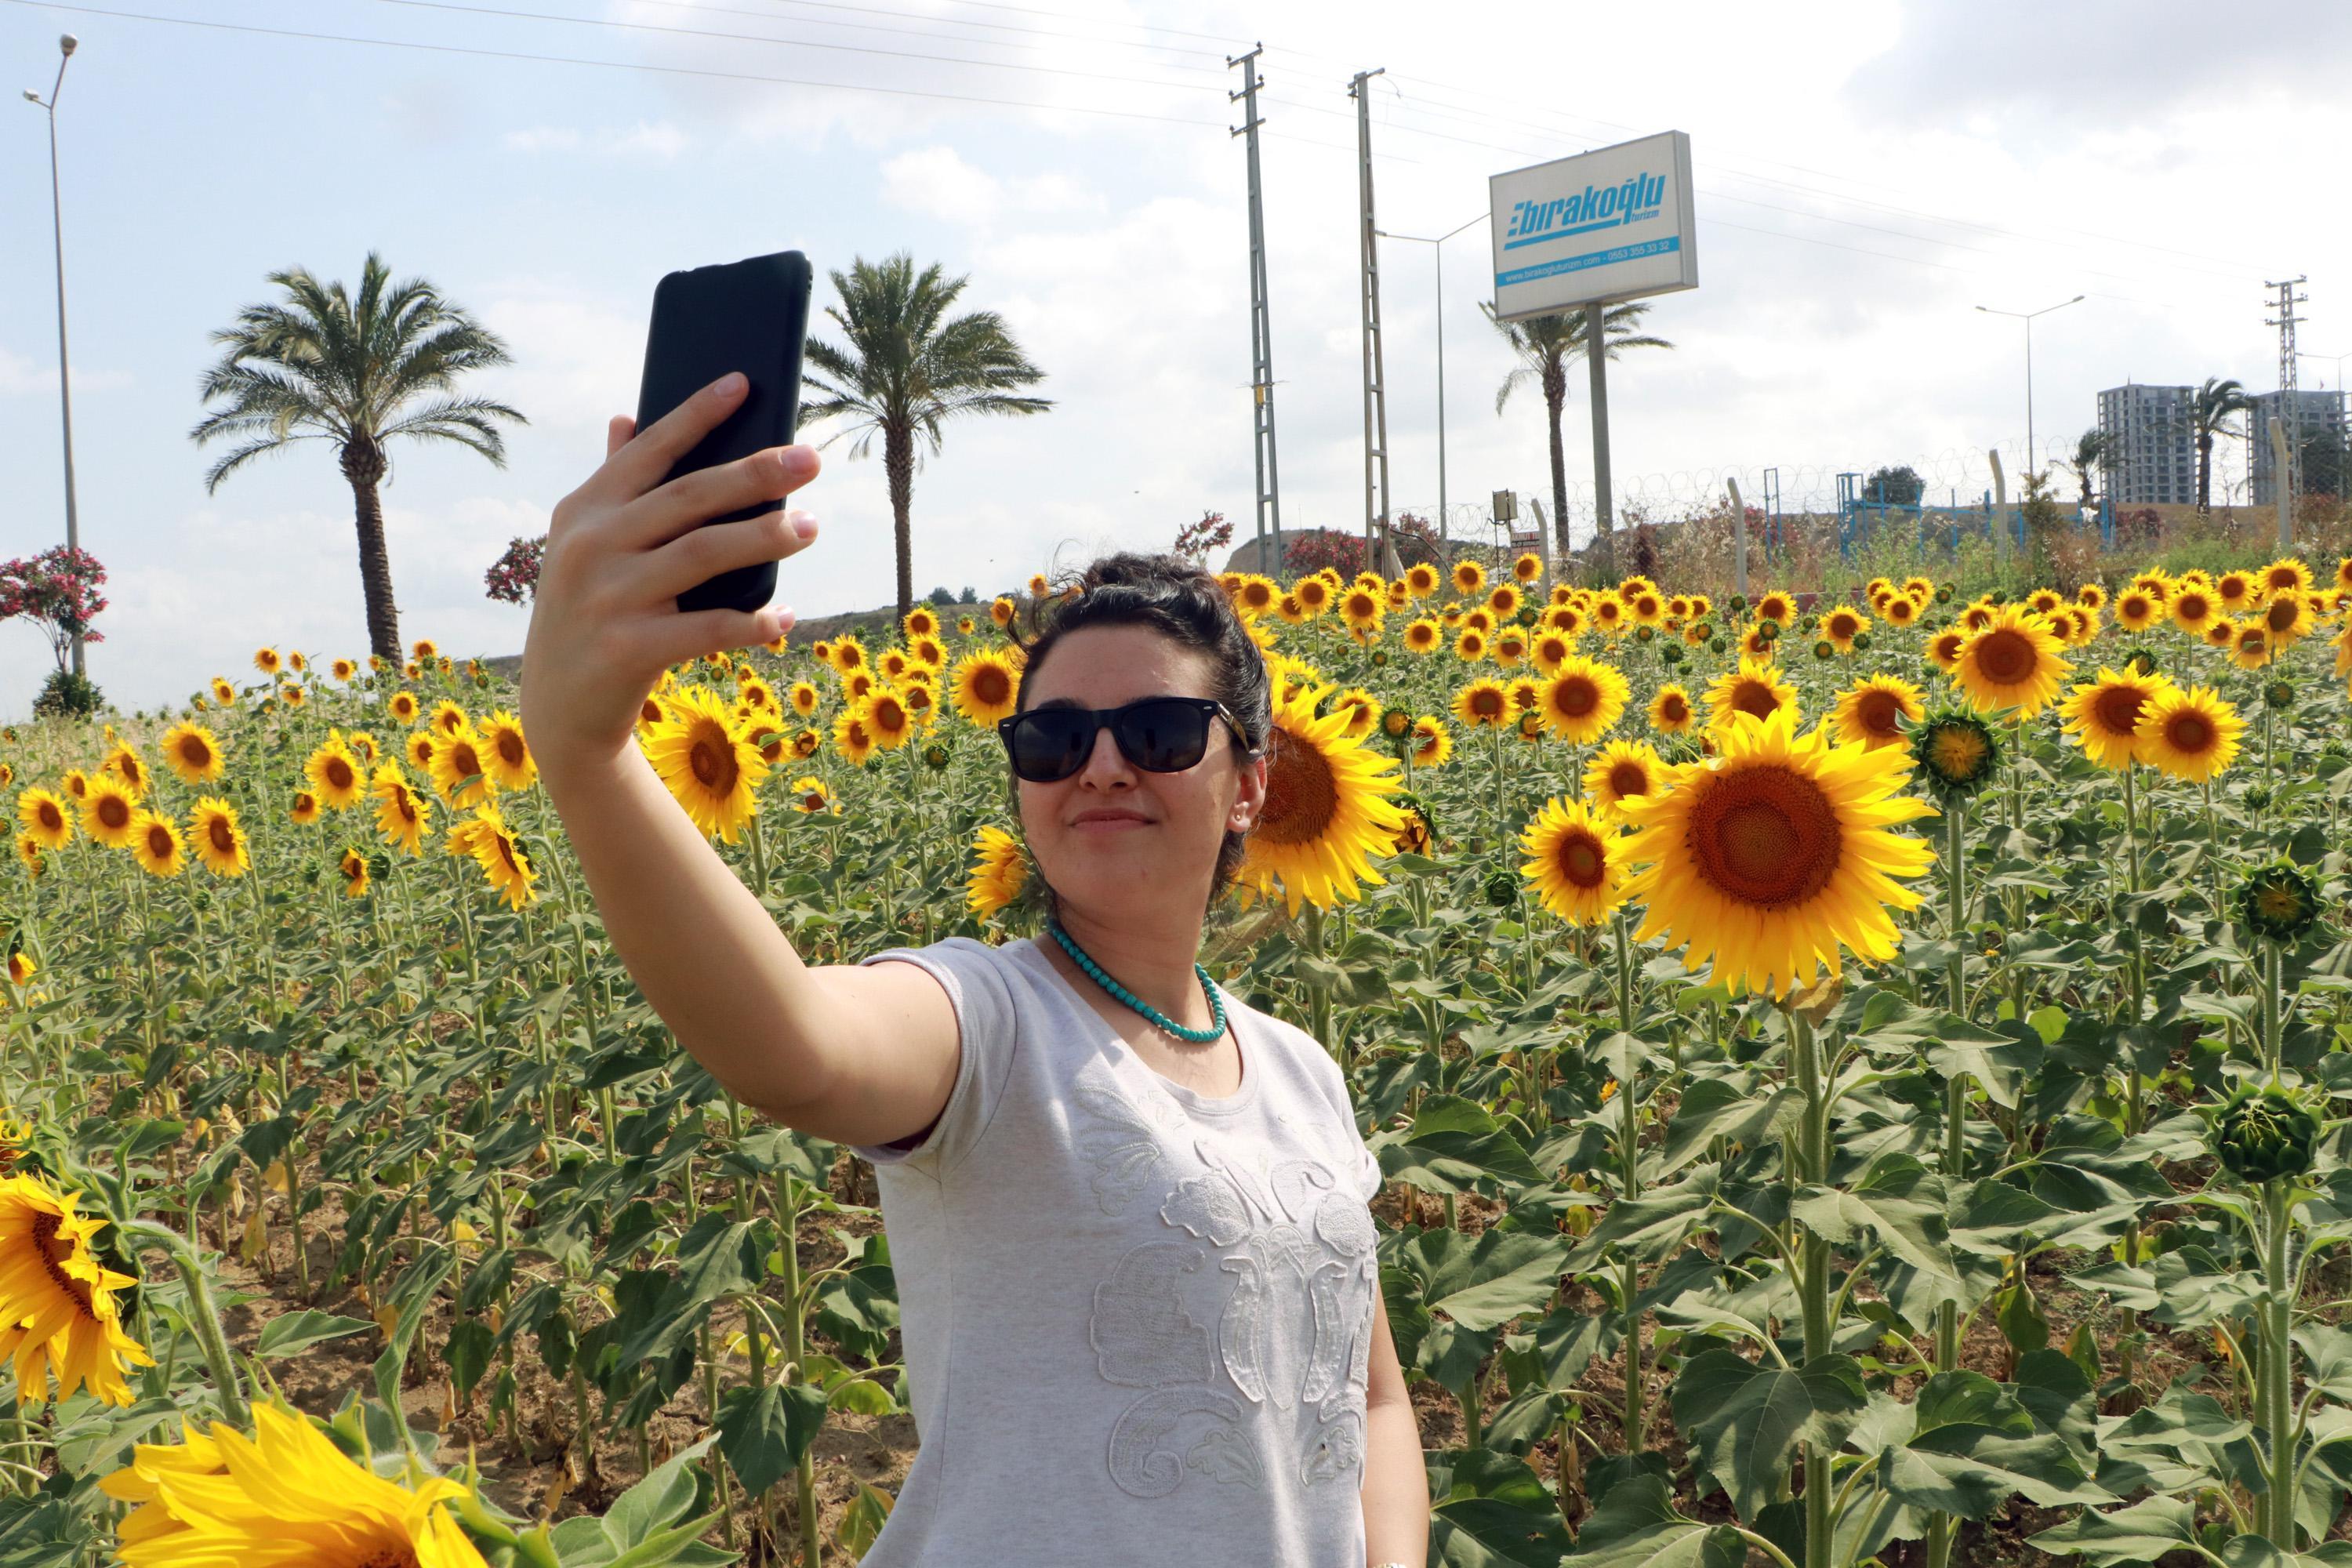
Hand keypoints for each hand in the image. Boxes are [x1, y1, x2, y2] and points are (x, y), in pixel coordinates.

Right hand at [519, 370, 820, 777]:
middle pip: (688, 498)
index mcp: (583, 510)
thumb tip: (624, 417)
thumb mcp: (583, 545)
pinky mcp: (627, 649)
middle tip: (809, 460)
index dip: (695, 415)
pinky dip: (752, 623)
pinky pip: (706, 628)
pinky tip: (785, 618)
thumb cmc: (589, 611)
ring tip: (809, 526)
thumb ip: (611, 484)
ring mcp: (607, 597)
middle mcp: (589, 546)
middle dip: (753, 474)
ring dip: (763, 538)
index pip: (647, 451)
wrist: (561, 707)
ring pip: (702, 554)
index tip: (743, 382)